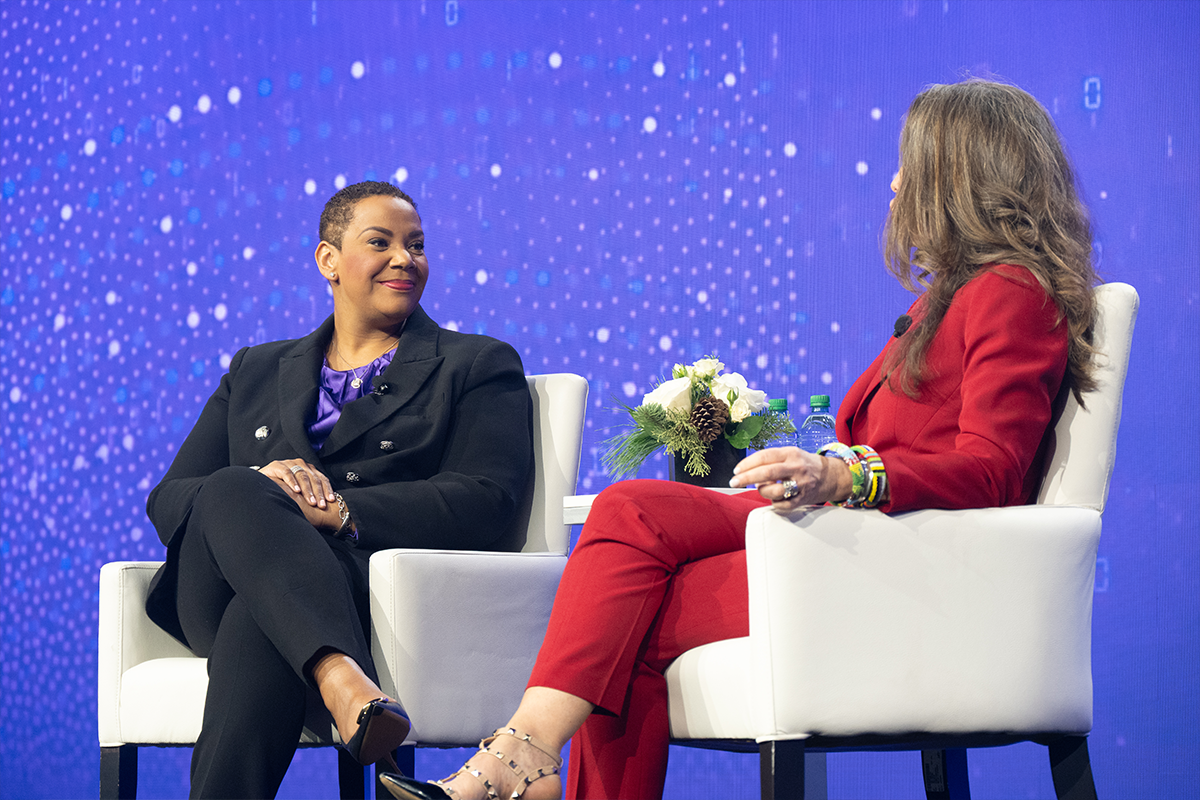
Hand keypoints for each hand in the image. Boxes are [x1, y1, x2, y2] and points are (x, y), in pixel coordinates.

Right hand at [257, 459, 341, 529]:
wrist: (259, 485)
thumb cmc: (281, 491)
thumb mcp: (298, 493)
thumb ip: (309, 495)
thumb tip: (325, 505)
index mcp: (308, 470)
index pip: (321, 478)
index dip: (327, 489)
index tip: (331, 501)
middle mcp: (300, 464)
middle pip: (313, 478)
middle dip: (318, 492)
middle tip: (321, 505)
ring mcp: (288, 463)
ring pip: (302, 475)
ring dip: (307, 489)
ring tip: (311, 501)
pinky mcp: (277, 465)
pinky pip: (287, 472)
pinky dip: (292, 482)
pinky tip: (296, 491)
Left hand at [728, 446, 852, 510]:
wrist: (831, 476)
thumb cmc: (804, 464)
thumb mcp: (790, 454)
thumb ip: (771, 460)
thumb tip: (749, 471)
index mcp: (791, 454)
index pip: (765, 456)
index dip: (747, 464)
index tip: (736, 470)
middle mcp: (796, 468)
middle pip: (767, 473)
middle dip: (746, 478)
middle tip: (734, 481)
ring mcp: (801, 484)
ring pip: (773, 491)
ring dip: (762, 491)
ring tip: (763, 488)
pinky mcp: (803, 499)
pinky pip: (782, 505)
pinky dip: (774, 503)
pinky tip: (775, 498)